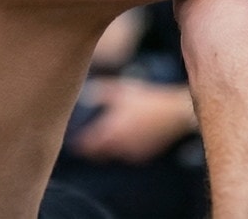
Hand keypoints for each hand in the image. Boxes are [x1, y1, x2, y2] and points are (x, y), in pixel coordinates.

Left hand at [71, 77, 196, 163]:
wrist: (173, 113)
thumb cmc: (146, 100)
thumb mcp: (122, 90)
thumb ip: (101, 92)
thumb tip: (86, 94)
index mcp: (111, 130)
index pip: (88, 145)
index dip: (79, 145)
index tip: (74, 142)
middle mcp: (119, 145)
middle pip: (99, 154)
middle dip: (93, 149)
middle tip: (88, 142)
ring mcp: (131, 152)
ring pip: (113, 155)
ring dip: (109, 149)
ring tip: (110, 137)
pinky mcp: (142, 156)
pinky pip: (127, 156)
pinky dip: (124, 150)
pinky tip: (126, 139)